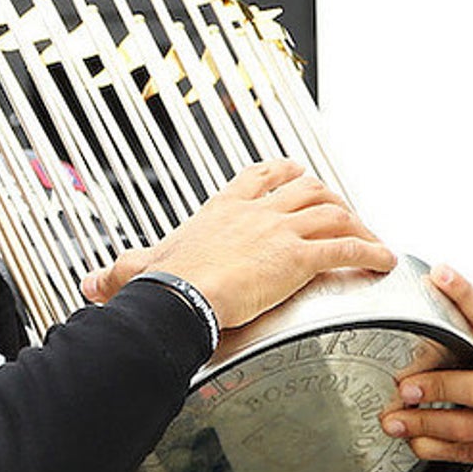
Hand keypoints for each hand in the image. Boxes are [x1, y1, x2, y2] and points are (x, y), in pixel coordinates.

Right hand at [80, 159, 396, 328]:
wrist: (180, 298)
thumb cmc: (162, 286)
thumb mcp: (138, 270)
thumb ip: (117, 273)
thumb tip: (89, 283)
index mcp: (223, 210)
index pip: (259, 175)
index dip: (284, 173)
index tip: (297, 175)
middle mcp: (256, 212)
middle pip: (306, 187)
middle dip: (329, 197)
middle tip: (343, 213)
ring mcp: (280, 231)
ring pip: (332, 212)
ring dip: (355, 223)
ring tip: (369, 237)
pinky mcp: (299, 258)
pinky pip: (346, 248)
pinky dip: (370, 252)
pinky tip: (383, 261)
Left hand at [379, 264, 472, 471]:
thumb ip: (467, 316)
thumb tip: (436, 276)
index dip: (465, 295)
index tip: (439, 276)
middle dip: (438, 387)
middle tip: (404, 388)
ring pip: (469, 427)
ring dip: (425, 423)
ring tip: (395, 420)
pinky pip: (469, 453)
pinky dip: (435, 447)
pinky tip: (416, 440)